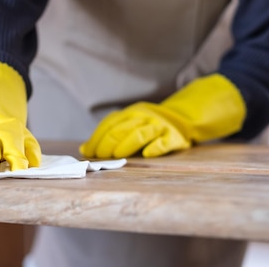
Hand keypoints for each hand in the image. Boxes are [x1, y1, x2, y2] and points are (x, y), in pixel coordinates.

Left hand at [80, 73, 245, 158]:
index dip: (98, 137)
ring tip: (116, 155)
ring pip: (141, 134)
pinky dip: (156, 148)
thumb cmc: (150, 125)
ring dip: (127, 144)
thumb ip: (109, 134)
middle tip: (99, 156)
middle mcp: (145, 117)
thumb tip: (84, 149)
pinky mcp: (175, 138)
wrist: (184, 119)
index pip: (111, 123)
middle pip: (122, 128)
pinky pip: (164, 143)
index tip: (88, 151)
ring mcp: (160, 127)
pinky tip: (147, 154)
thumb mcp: (130, 123)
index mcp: (132, 112)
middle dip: (108, 142)